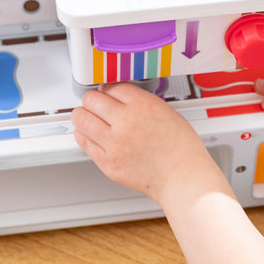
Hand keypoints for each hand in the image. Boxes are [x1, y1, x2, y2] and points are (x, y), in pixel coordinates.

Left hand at [71, 82, 224, 204]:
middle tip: (96, 104)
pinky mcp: (107, 162)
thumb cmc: (181, 149)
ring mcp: (114, 143)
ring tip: (89, 117)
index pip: (111, 86)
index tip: (108, 93)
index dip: (108, 89)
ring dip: (83, 115)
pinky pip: (83, 141)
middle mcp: (125, 122)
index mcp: (143, 105)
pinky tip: (91, 134)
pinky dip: (84, 134)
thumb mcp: (167, 112)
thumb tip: (122, 98)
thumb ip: (141, 102)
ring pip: (80, 118)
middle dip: (93, 100)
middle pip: (91, 99)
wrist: (182, 177)